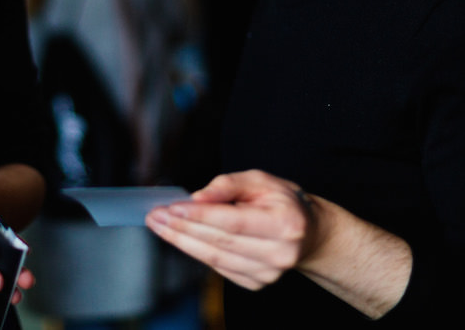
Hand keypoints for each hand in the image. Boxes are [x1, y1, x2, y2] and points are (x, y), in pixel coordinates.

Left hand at [145, 169, 316, 290]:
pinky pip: (218, 267)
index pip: (233, 221)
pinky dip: (196, 252)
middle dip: (182, 228)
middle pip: (220, 242)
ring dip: (182, 242)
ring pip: (215, 258)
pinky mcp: (257, 283)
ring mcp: (268, 273)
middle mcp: (279, 253)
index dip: (200, 215)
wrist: (309, 233)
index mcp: (285, 224)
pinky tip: (180, 238)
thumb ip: (228, 185)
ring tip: (159, 225)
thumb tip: (197, 197)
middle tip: (155, 215)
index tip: (171, 207)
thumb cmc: (282, 201)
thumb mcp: (261, 180)